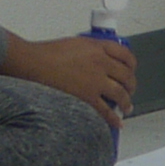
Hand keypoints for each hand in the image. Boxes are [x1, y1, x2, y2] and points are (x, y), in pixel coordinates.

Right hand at [3, 32, 135, 121]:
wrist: (33, 63)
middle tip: (130, 90)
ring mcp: (95, 81)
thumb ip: (91, 50)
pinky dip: (114, 118)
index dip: (131, 64)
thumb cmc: (47, 53)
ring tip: (127, 106)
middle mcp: (100, 63)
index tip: (131, 70)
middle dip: (131, 85)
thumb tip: (99, 60)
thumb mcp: (75, 43)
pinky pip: (106, 111)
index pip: (125, 54)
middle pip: (126, 75)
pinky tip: (117, 122)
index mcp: (98, 47)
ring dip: (126, 102)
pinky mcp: (87, 97)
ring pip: (120, 94)